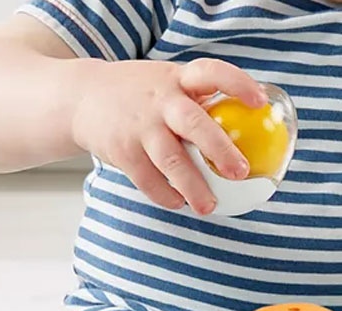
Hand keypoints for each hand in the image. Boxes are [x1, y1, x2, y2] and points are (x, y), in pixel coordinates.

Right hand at [70, 58, 266, 213]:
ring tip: (210, 207)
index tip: (260, 102)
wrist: (81, 97)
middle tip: (241, 172)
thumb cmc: (141, 95)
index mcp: (179, 79)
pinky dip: (165, 195)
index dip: (237, 84)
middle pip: (193, 123)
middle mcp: (160, 100)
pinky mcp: (122, 151)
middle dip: (219, 149)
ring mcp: (140, 126)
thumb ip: (200, 101)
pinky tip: (178, 202)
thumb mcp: (169, 83)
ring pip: (171, 160)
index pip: (212, 72)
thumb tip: (251, 132)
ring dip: (193, 186)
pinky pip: (148, 180)